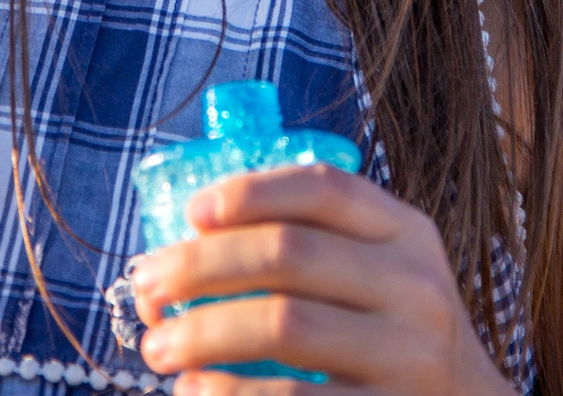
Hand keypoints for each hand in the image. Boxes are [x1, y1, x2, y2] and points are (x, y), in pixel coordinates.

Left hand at [132, 165, 517, 395]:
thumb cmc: (393, 335)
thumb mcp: (382, 273)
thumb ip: (316, 243)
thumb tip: (190, 238)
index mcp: (406, 233)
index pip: (323, 188)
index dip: (250, 191)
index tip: (191, 212)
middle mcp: (415, 286)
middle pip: (287, 253)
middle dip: (200, 266)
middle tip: (147, 286)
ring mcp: (409, 355)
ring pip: (284, 324)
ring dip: (202, 331)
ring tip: (159, 346)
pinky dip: (230, 393)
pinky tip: (195, 390)